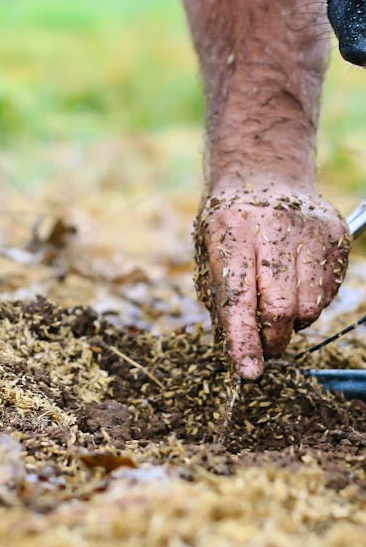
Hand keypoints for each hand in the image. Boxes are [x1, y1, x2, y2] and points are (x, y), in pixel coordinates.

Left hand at [194, 185, 349, 379]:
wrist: (265, 174)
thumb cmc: (231, 224)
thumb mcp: (209, 251)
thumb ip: (222, 301)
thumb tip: (241, 356)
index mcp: (231, 228)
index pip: (238, 297)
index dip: (244, 340)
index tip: (249, 371)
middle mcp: (274, 226)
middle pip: (281, 308)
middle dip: (272, 338)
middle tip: (265, 343)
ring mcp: (311, 229)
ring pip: (310, 307)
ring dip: (293, 321)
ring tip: (278, 301)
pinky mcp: (337, 235)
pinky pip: (328, 294)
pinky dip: (311, 301)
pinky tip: (296, 280)